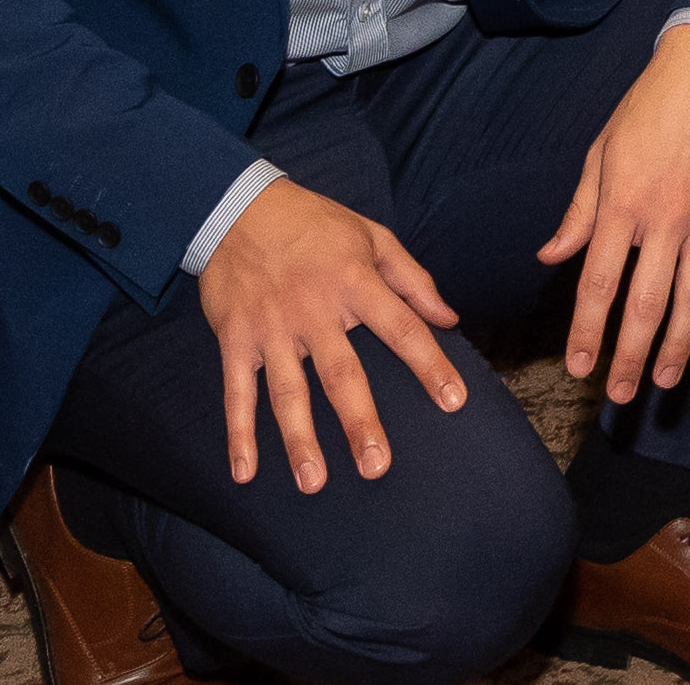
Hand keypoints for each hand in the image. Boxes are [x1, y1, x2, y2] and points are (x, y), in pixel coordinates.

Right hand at [202, 178, 467, 489]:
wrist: (237, 206)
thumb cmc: (314, 223)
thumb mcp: (371, 236)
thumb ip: (413, 279)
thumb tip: (450, 317)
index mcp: (354, 282)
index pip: (401, 328)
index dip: (430, 364)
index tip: (454, 402)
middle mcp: (313, 310)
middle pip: (341, 374)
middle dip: (360, 422)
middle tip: (377, 467)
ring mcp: (271, 328)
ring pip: (288, 392)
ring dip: (299, 440)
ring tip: (315, 482)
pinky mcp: (235, 338)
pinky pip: (237, 392)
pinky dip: (238, 433)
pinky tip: (245, 473)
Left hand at [542, 23, 689, 394]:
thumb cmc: (645, 109)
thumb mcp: (599, 153)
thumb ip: (578, 212)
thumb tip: (550, 258)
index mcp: (621, 202)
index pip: (599, 282)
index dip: (588, 332)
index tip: (579, 368)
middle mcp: (664, 216)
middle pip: (646, 303)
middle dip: (629, 356)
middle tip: (619, 397)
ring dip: (678, 346)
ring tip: (662, 381)